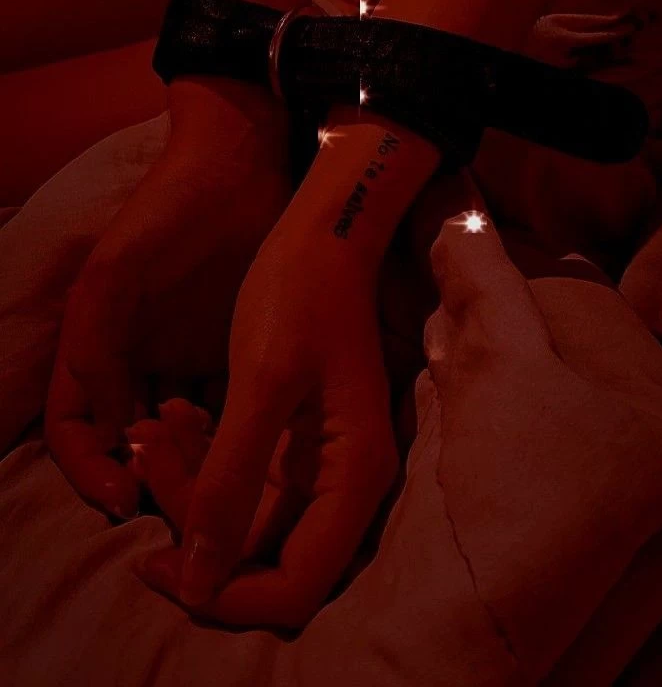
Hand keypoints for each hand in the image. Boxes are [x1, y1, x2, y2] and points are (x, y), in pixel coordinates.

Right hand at [45, 79, 291, 519]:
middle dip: (148, 476)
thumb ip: (95, 346)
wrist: (244, 166)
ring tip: (221, 480)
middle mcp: (138, 360)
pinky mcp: (239, 352)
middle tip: (181, 502)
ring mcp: (189, 358)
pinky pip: (232, 408)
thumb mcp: (115, 271)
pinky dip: (237, 434)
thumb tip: (114, 427)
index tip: (123, 495)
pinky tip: (255, 446)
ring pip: (184, 434)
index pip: (74, 427)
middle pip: (130, 441)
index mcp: (95, 345)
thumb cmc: (169, 210)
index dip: (87, 467)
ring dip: (196, 462)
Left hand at [135, 115, 438, 627]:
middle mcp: (344, 485)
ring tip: (152, 425)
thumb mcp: (260, 385)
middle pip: (262, 558)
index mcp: (354, 480)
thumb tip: (198, 581)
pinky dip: (200, 458)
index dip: (225, 593)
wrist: (321, 231)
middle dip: (192, 527)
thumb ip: (230, 484)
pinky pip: (241, 479)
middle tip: (144, 462)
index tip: (161, 563)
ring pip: (244, 519)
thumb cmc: (300, 294)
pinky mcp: (295, 441)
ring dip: (188, 484)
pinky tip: (173, 412)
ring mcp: (320, 464)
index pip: (293, 590)